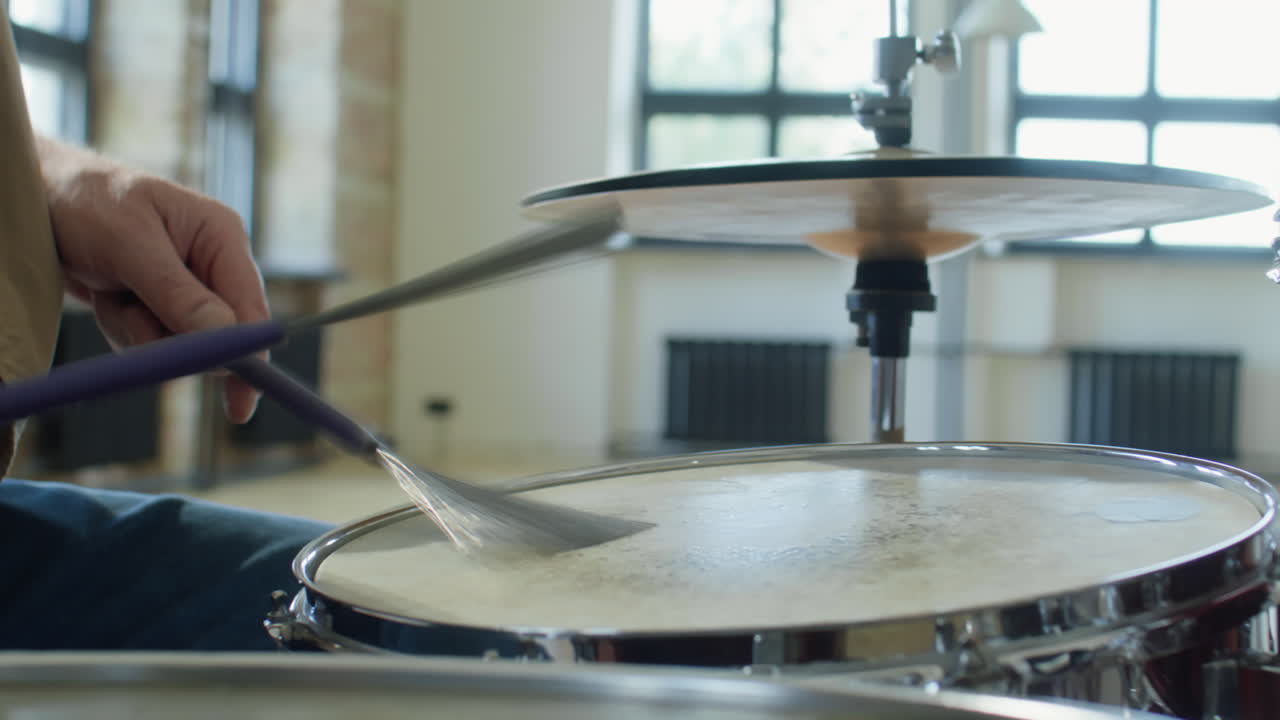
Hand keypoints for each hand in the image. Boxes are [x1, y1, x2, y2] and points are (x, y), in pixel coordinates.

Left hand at [36, 137, 265, 422]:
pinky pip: (152, 344)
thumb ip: (177, 293)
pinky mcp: (160, 304)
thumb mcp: (129, 243)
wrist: (36, 196)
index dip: (247, 353)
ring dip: (138, 334)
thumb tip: (224, 338)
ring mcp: (187, 287)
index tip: (240, 397)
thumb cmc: (83, 200)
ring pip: (180, 346)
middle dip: (172, 340)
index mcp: (221, 236)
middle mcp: (211, 263)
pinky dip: (123, 331)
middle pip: (218, 335)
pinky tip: (107, 299)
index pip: (250, 307)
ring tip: (110, 295)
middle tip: (134, 318)